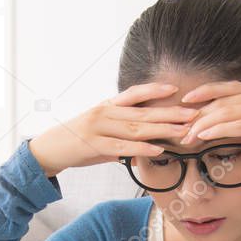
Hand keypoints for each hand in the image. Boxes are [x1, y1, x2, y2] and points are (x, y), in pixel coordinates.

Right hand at [27, 83, 198, 177]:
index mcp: (107, 106)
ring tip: (182, 131)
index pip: (134, 94)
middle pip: (142, 111)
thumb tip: (145, 142)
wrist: (48, 151)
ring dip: (162, 130)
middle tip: (192, 114)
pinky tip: (158, 149)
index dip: (155, 90)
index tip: (176, 89)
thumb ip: (122, 134)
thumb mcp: (100, 132)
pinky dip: (142, 147)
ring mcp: (98, 128)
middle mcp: (104, 112)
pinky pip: (122, 146)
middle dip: (169, 113)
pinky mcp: (93, 145)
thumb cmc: (77, 142)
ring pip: (135, 128)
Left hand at [179, 81, 240, 172]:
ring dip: (206, 121)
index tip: (186, 100)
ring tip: (186, 132)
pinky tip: (205, 135)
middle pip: (228, 98)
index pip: (234, 90)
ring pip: (232, 110)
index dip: (209, 92)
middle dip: (200, 110)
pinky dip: (222, 129)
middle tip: (179, 122)